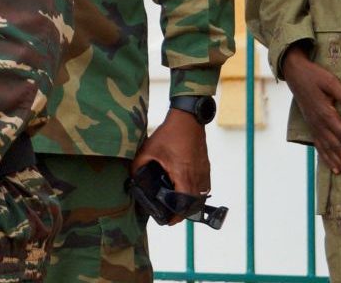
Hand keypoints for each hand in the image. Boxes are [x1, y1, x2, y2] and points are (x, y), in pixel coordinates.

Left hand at [132, 108, 209, 224]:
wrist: (188, 120)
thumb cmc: (169, 134)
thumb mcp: (149, 149)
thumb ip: (139, 165)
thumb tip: (133, 178)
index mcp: (182, 173)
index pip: (185, 202)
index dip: (177, 215)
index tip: (169, 221)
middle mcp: (196, 175)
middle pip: (194, 203)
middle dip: (182, 212)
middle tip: (170, 215)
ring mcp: (203, 171)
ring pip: (200, 196)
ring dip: (190, 203)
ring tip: (176, 205)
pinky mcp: (206, 167)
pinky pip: (204, 186)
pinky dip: (195, 193)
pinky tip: (184, 191)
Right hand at [281, 46, 340, 178]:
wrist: (294, 73)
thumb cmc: (315, 76)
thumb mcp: (333, 84)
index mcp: (326, 114)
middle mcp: (319, 124)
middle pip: (337, 148)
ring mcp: (314, 126)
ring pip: (328, 150)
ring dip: (340, 164)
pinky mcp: (311, 126)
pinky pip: (319, 146)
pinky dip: (327, 158)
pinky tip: (334, 168)